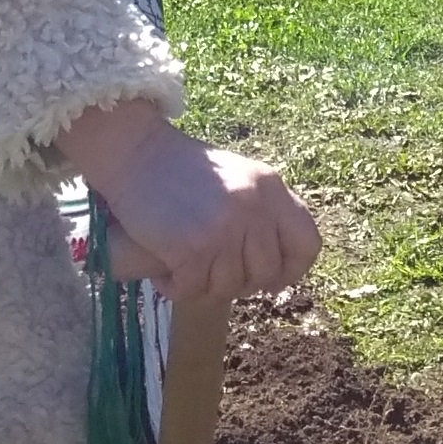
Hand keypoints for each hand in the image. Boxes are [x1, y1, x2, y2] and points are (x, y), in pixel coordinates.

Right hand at [61, 103, 319, 308]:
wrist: (135, 153)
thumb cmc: (181, 169)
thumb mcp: (238, 178)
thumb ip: (262, 212)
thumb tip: (276, 269)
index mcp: (271, 189)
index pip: (307, 245)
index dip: (291, 269)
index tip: (269, 278)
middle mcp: (255, 209)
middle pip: (266, 274)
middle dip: (239, 282)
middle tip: (211, 271)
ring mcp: (225, 228)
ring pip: (229, 288)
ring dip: (203, 286)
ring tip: (184, 268)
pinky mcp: (193, 247)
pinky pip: (194, 290)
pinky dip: (177, 288)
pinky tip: (166, 274)